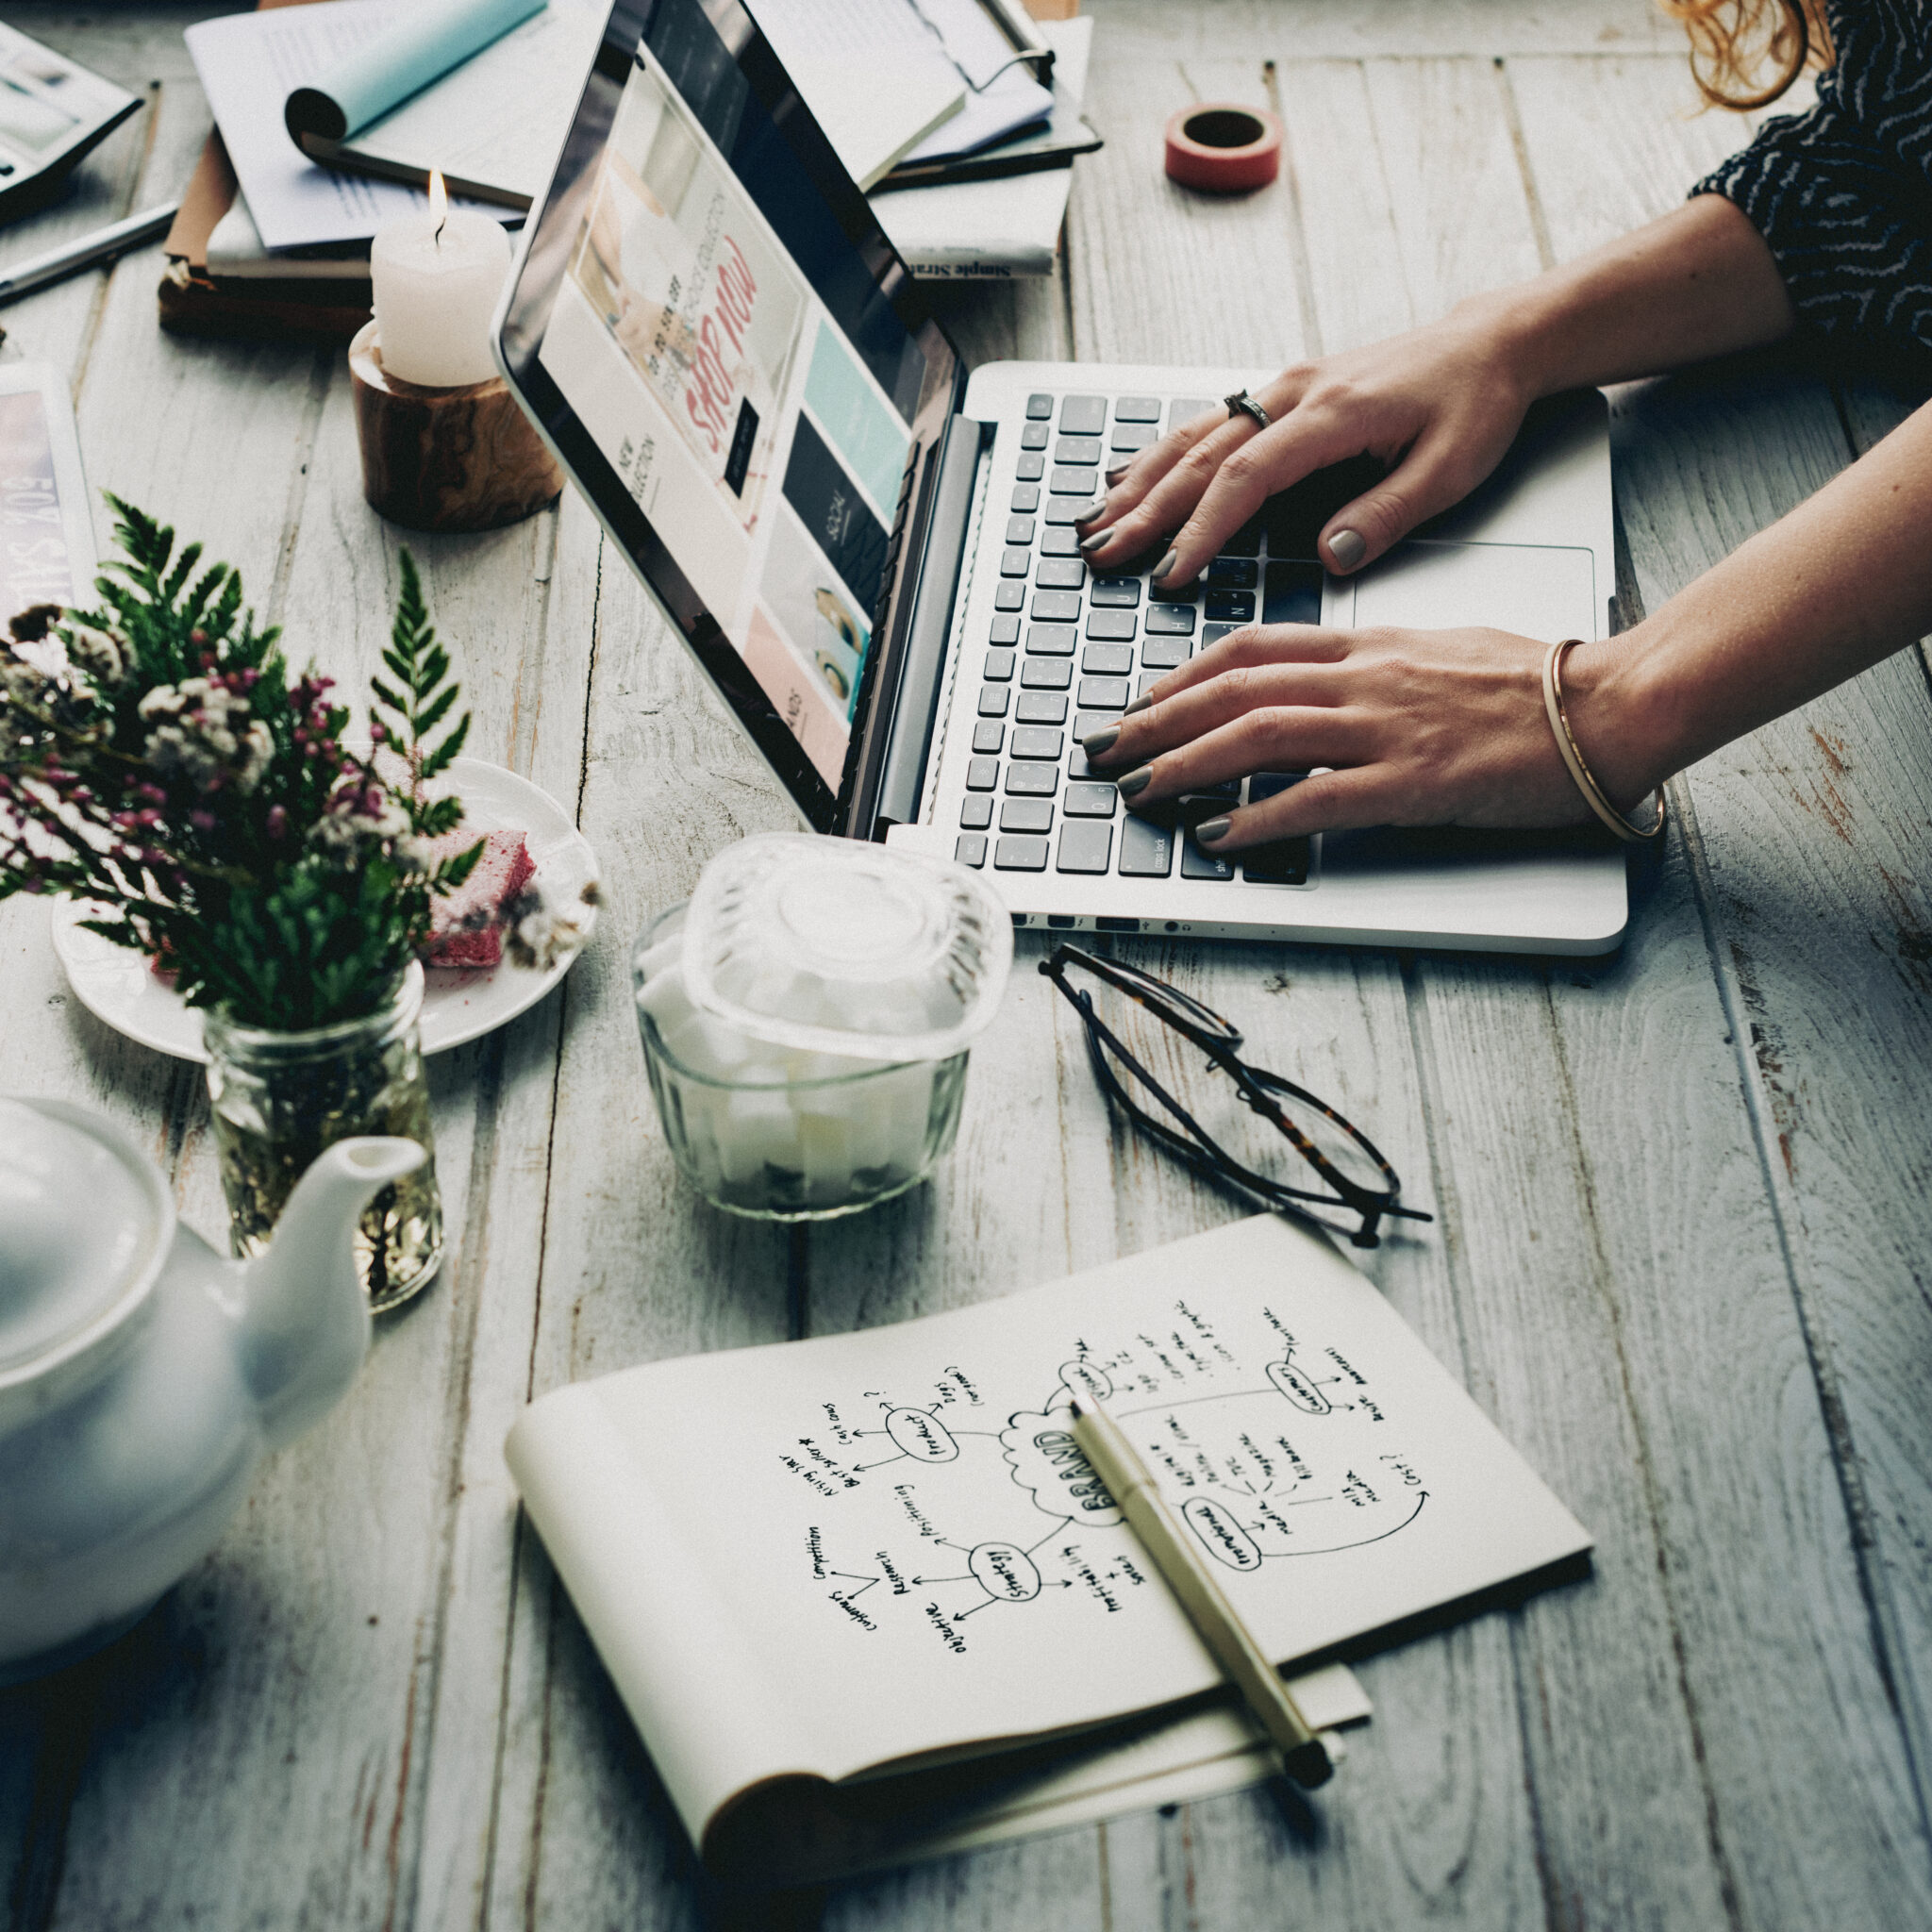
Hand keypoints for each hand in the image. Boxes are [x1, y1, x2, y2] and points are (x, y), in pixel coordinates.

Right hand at [1074, 303, 1536, 586]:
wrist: (1491, 342)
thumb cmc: (1475, 403)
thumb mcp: (1450, 469)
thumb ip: (1386, 515)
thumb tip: (1329, 555)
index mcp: (1332, 415)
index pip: (1245, 479)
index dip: (1201, 530)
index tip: (1170, 574)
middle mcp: (1295, 393)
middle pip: (1200, 457)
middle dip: (1146, 511)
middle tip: (1103, 553)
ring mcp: (1284, 387)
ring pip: (1193, 436)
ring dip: (1140, 482)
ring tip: (1097, 522)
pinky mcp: (1284, 391)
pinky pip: (1208, 423)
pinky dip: (1161, 454)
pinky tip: (1130, 477)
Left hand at [1080, 624, 1658, 847]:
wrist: (1609, 704)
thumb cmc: (1534, 683)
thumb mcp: (1438, 652)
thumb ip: (1374, 665)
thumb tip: (1327, 685)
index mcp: (1368, 646)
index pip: (1251, 647)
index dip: (1183, 675)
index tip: (1144, 700)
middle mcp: (1364, 679)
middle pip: (1234, 689)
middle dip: (1157, 722)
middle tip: (1106, 749)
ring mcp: (1384, 729)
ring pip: (1258, 735)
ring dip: (1186, 765)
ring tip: (1139, 791)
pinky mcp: (1411, 782)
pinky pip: (1315, 798)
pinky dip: (1259, 816)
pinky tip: (1219, 835)